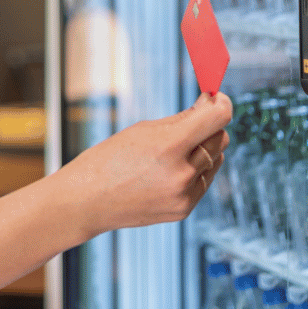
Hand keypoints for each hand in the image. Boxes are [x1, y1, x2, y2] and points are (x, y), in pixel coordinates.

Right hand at [63, 93, 231, 237]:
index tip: (216, 98)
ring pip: (216, 160)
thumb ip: (182, 119)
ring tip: (173, 150)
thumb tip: (213, 106)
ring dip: (203, 149)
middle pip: (220, 138)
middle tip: (191, 120)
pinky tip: (170, 169)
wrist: (86, 201)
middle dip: (209, 126)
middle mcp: (181, 173)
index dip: (221, 103)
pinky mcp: (183, 210)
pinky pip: (204, 181)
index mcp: (168, 147)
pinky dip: (195, 170)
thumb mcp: (143, 130)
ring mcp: (184, 195)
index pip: (218, 118)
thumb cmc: (109, 159)